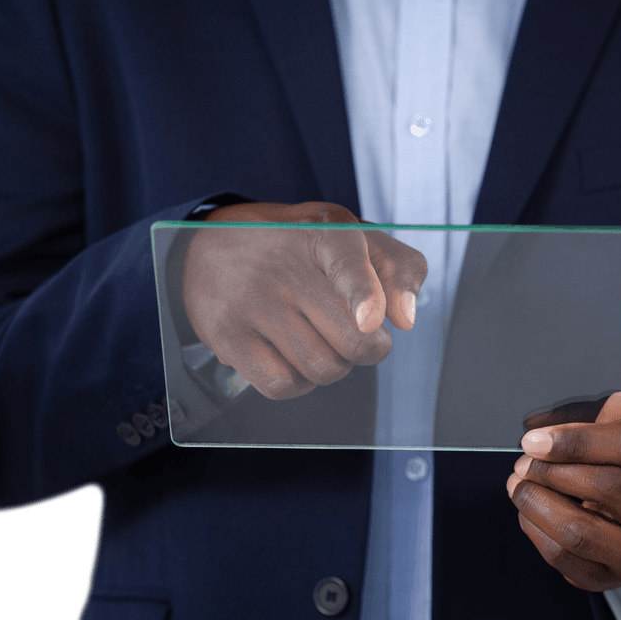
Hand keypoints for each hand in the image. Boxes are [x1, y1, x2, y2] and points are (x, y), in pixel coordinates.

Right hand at [181, 201, 426, 399]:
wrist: (215, 240)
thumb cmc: (302, 246)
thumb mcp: (355, 236)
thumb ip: (399, 268)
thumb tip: (405, 320)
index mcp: (325, 233)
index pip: (346, 264)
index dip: (363, 294)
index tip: (370, 320)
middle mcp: (285, 266)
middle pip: (354, 341)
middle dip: (366, 346)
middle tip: (354, 329)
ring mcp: (252, 303)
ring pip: (323, 369)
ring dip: (333, 364)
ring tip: (316, 335)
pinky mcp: (227, 335)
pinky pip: (283, 386)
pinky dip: (298, 382)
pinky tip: (291, 356)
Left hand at [506, 392, 620, 590]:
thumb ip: (599, 421)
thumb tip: (545, 422)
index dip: (579, 440)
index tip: (535, 439)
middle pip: (608, 487)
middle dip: (553, 471)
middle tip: (524, 461)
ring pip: (581, 531)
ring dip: (537, 503)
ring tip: (518, 483)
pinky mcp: (610, 578)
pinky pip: (562, 557)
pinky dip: (534, 529)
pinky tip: (527, 510)